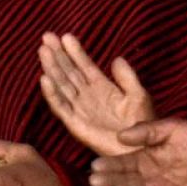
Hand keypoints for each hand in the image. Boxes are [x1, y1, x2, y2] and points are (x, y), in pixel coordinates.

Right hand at [37, 32, 154, 156]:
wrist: (140, 149)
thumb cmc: (143, 125)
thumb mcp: (139, 95)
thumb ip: (127, 77)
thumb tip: (116, 58)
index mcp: (102, 88)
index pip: (84, 66)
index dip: (75, 51)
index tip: (65, 36)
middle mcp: (87, 96)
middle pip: (68, 72)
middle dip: (58, 55)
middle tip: (46, 37)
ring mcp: (79, 109)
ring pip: (62, 85)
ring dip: (52, 68)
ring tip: (43, 51)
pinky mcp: (75, 123)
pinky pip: (60, 107)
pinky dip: (52, 94)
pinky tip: (45, 79)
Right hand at [88, 118, 186, 185]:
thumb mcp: (173, 128)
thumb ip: (147, 131)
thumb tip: (119, 136)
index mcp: (145, 160)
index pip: (122, 163)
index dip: (109, 165)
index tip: (95, 166)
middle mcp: (150, 179)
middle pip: (127, 181)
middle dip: (111, 181)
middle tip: (96, 181)